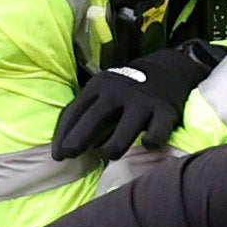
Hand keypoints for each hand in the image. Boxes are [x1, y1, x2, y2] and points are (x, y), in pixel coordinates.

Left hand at [51, 40, 219, 160]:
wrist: (168, 69)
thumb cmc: (126, 90)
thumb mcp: (103, 91)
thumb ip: (86, 113)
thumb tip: (64, 146)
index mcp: (99, 85)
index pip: (74, 111)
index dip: (62, 135)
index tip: (58, 155)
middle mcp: (118, 92)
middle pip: (93, 119)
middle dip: (77, 141)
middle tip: (70, 157)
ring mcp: (142, 102)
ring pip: (121, 135)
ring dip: (111, 150)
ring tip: (109, 154)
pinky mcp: (165, 112)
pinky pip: (155, 136)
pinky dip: (149, 143)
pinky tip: (146, 143)